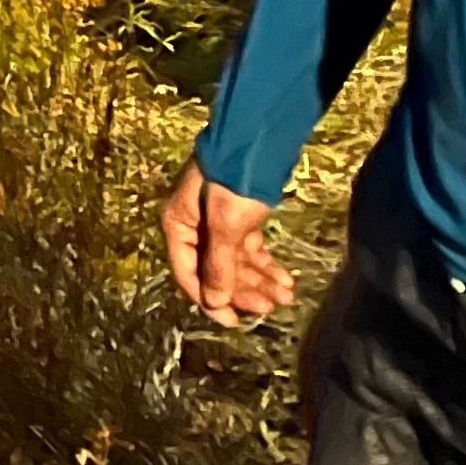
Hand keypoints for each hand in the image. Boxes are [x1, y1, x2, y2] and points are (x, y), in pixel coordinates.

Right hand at [164, 159, 292, 325]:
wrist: (256, 142)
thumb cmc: (233, 182)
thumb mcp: (226, 225)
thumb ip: (219, 265)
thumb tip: (215, 303)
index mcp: (179, 225)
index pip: (188, 273)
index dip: (210, 301)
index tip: (235, 322)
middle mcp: (195, 226)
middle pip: (216, 270)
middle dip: (244, 290)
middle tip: (272, 306)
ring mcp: (217, 222)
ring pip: (235, 261)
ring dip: (259, 280)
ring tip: (286, 294)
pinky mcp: (238, 217)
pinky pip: (248, 249)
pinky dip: (265, 264)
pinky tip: (285, 277)